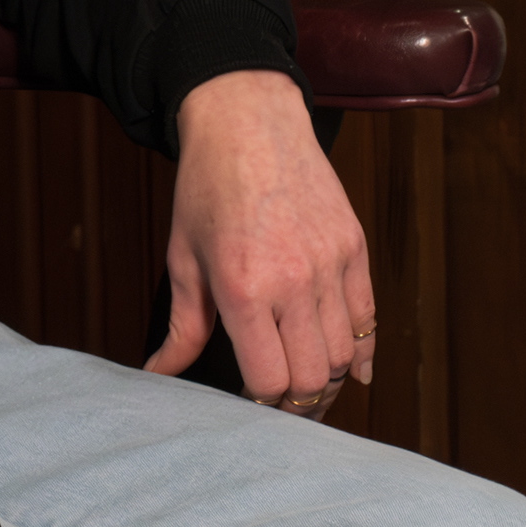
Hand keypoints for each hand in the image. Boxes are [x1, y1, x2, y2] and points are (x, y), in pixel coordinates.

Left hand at [147, 69, 377, 416]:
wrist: (249, 121)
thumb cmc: (207, 188)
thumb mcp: (183, 259)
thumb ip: (181, 328)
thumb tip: (158, 376)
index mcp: (244, 288)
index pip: (270, 380)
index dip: (261, 404)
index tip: (249, 404)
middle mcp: (294, 280)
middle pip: (314, 378)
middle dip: (297, 403)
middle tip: (281, 405)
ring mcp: (330, 263)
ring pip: (345, 354)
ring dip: (329, 381)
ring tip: (309, 388)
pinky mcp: (354, 247)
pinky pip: (368, 318)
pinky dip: (361, 351)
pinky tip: (350, 370)